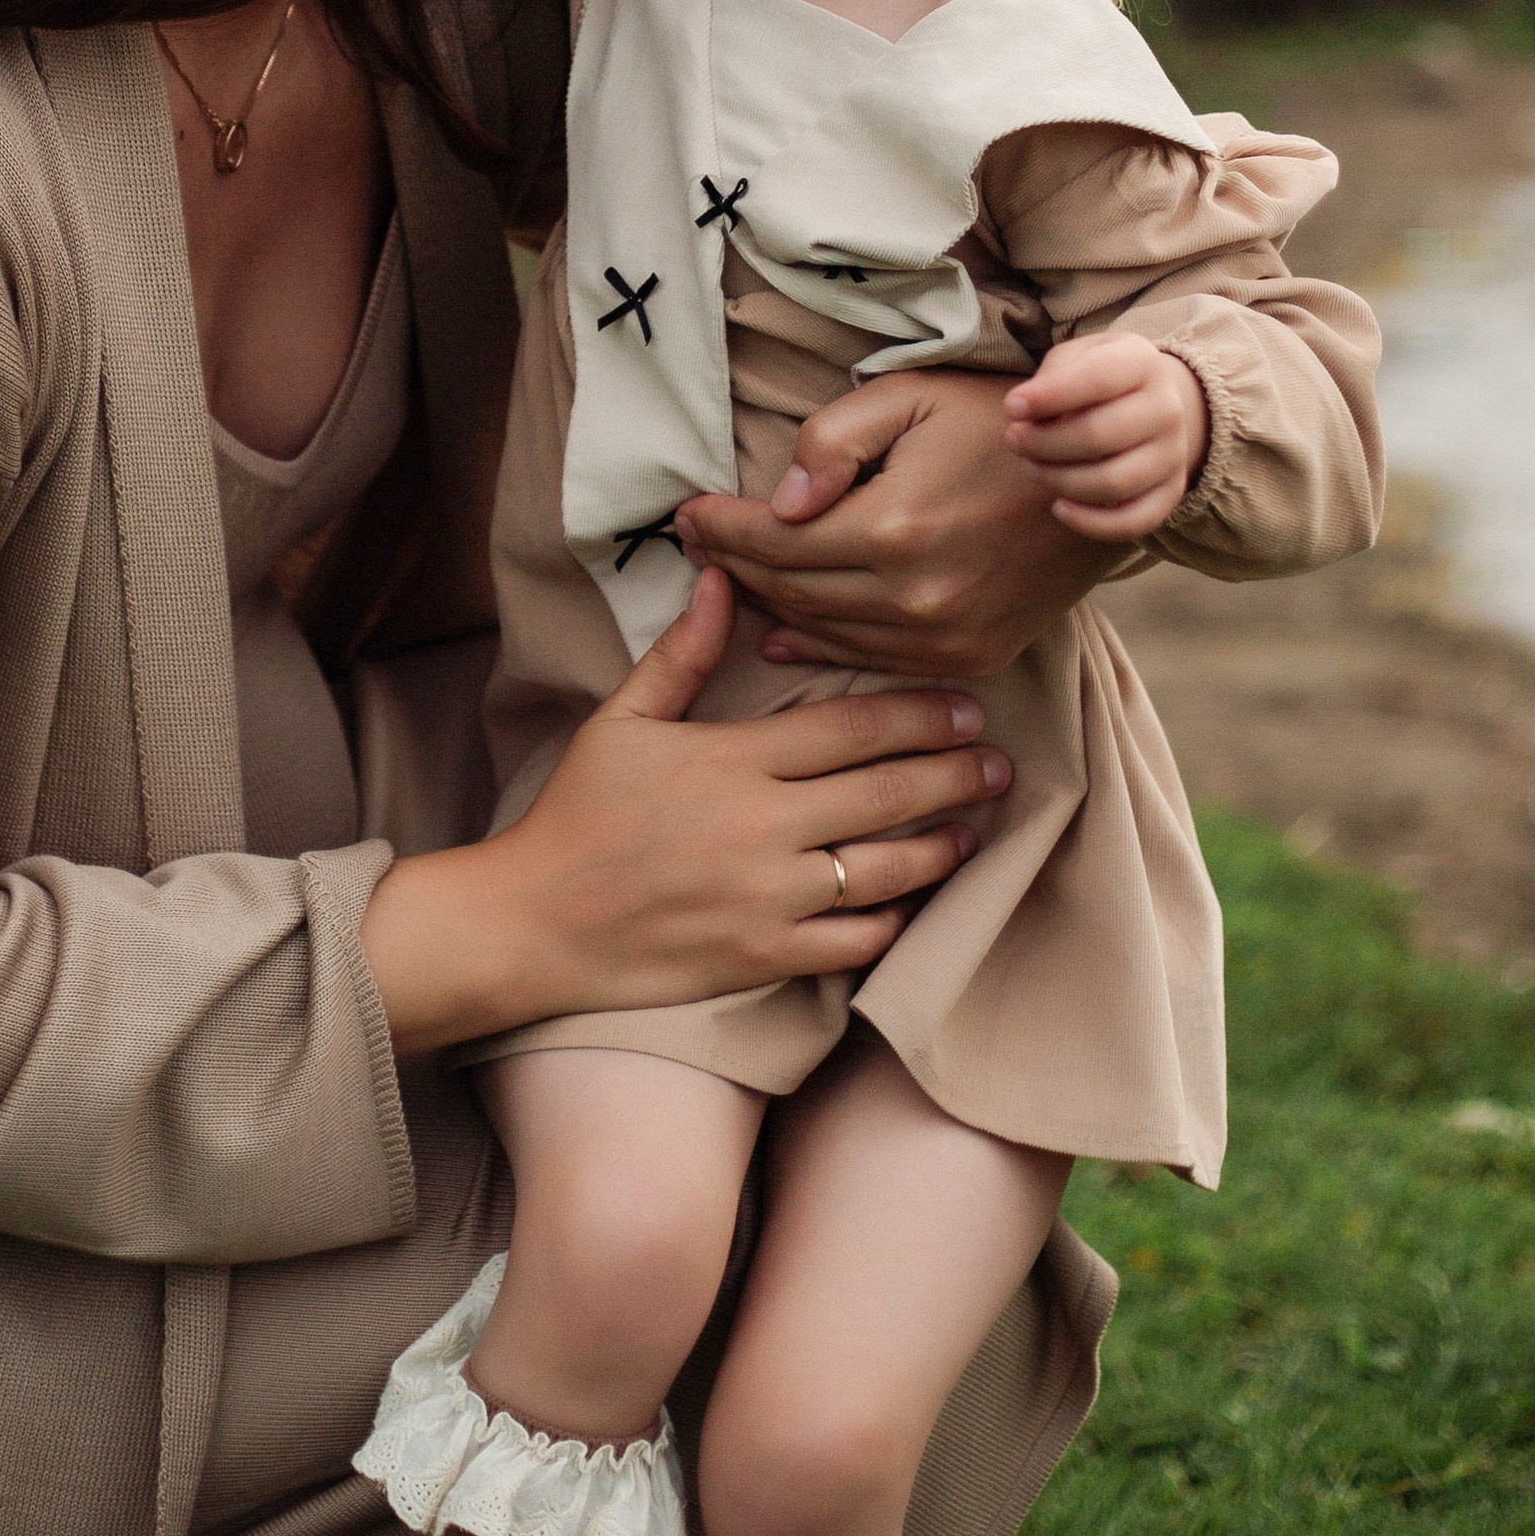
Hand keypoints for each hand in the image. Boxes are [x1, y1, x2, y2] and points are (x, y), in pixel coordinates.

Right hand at [358, 569, 1010, 1053]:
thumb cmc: (577, 813)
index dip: (918, 715)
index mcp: (733, 760)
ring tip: (973, 828)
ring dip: (940, 846)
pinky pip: (854, 941)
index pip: (851, 728)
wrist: (536, 921)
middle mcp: (763, 827)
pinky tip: (915, 901)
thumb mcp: (622, 719)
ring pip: (884, 869)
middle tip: (998, 761)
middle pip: (884, 793)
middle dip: (952, 774)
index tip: (966, 706)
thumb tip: (722, 578)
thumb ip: (682, 653)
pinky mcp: (766, 957)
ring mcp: (769, 899)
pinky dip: (894, 921)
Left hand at [673, 369, 1119, 680]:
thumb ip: (835, 441)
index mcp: (892, 529)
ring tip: (728, 576)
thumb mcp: (911, 396)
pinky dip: (820, 647)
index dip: (719, 528)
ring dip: (768, 604)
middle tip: (693, 542)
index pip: (773, 541)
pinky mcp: (969, 657)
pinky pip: (873, 658)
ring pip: (824, 631)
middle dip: (732, 563)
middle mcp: (914, 597)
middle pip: (789, 590)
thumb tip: (782, 501)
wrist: (1096, 472)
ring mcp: (944, 636)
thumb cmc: (997, 421)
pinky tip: (782, 634)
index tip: (682, 513)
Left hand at [1002, 334, 1207, 542]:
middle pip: (1100, 436)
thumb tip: (1024, 413)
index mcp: (1142, 362)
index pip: (1098, 379)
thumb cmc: (1097, 376)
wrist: (1152, 401)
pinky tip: (1059, 508)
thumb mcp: (1076, 356)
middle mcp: (1167, 408)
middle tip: (1013, 439)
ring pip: (1113, 483)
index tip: (1012, 407)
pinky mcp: (1170, 492)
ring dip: (1059, 481)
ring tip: (1031, 467)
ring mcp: (1174, 454)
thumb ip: (1053, 376)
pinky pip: (1134, 521)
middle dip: (1044, 443)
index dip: (1050, 396)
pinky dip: (1092, 523)